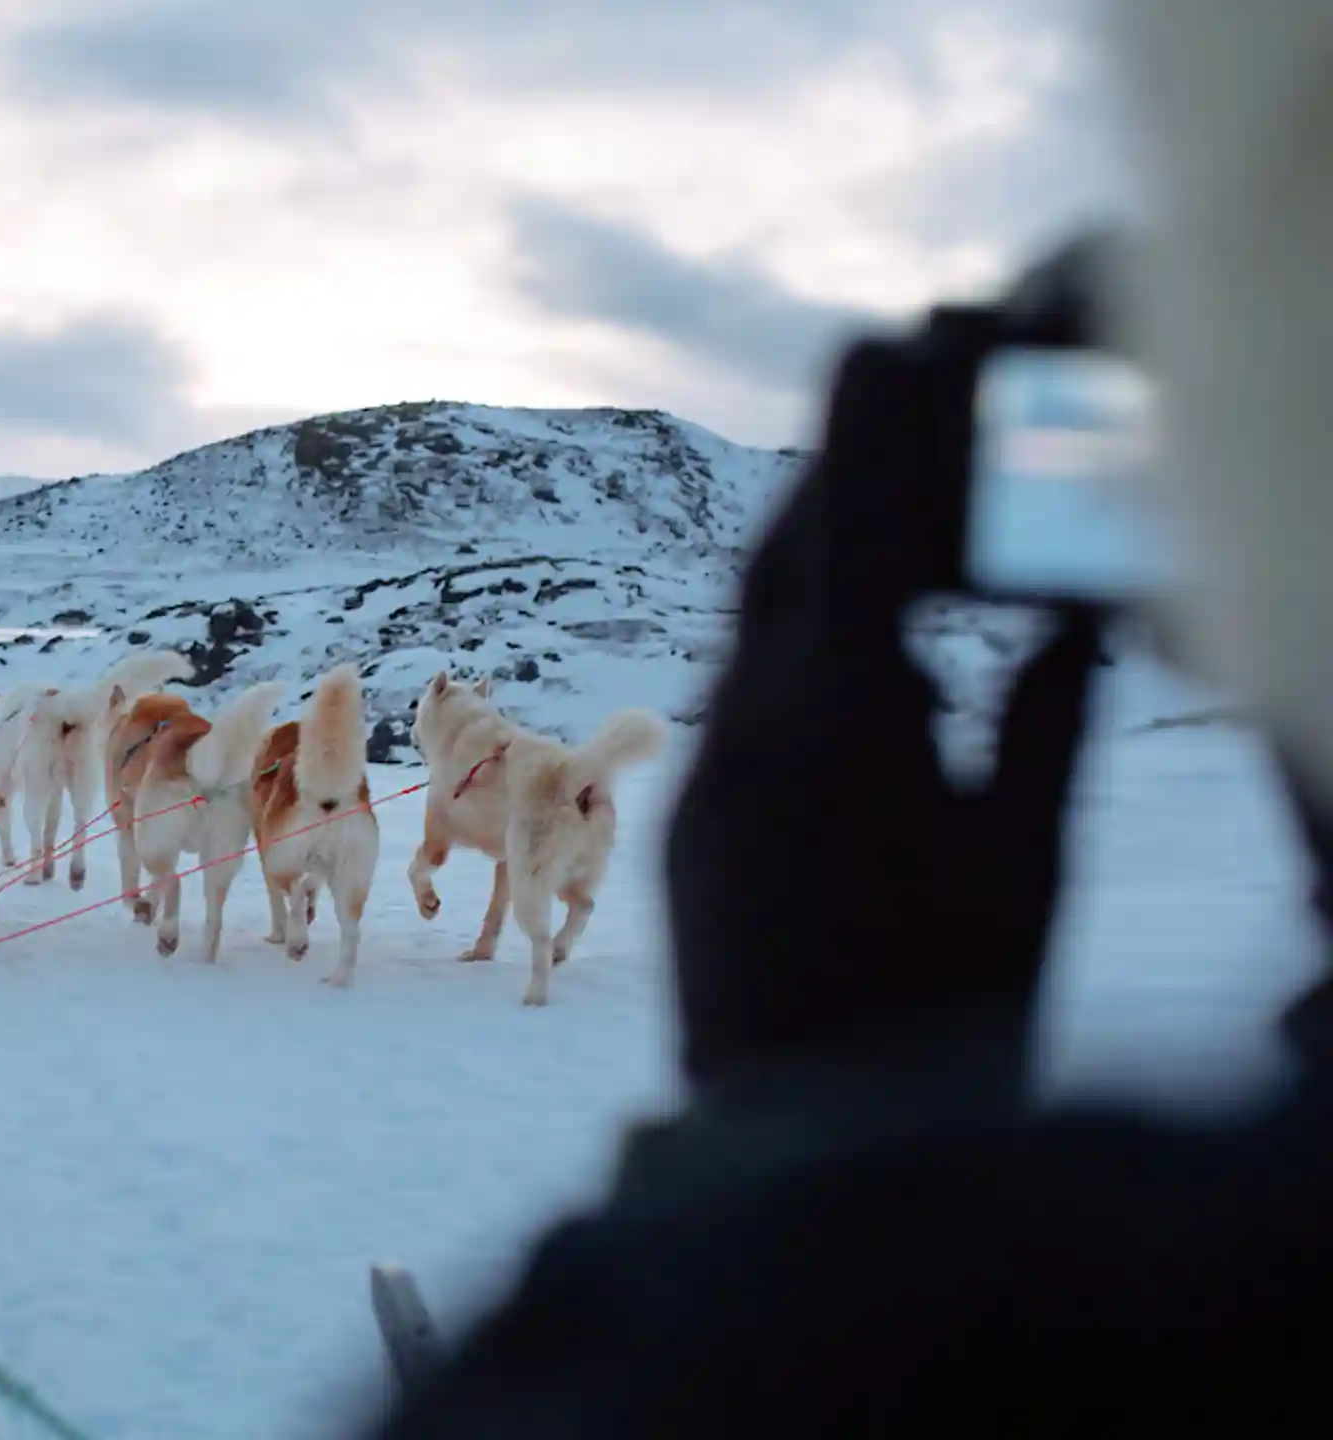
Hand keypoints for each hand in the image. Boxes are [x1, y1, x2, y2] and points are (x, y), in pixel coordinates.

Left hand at [664, 299, 1105, 1099]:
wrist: (793, 1144)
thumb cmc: (946, 1012)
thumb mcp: (1028, 860)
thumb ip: (1046, 721)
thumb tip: (1070, 611)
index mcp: (847, 725)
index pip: (856, 532)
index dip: (875, 427)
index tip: (885, 332)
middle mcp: (748, 734)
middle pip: (785, 562)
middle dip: (838, 472)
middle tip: (885, 394)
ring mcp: (702, 783)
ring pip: (750, 632)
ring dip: (809, 558)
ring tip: (870, 504)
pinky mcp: (685, 830)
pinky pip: (734, 701)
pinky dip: (793, 648)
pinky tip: (845, 648)